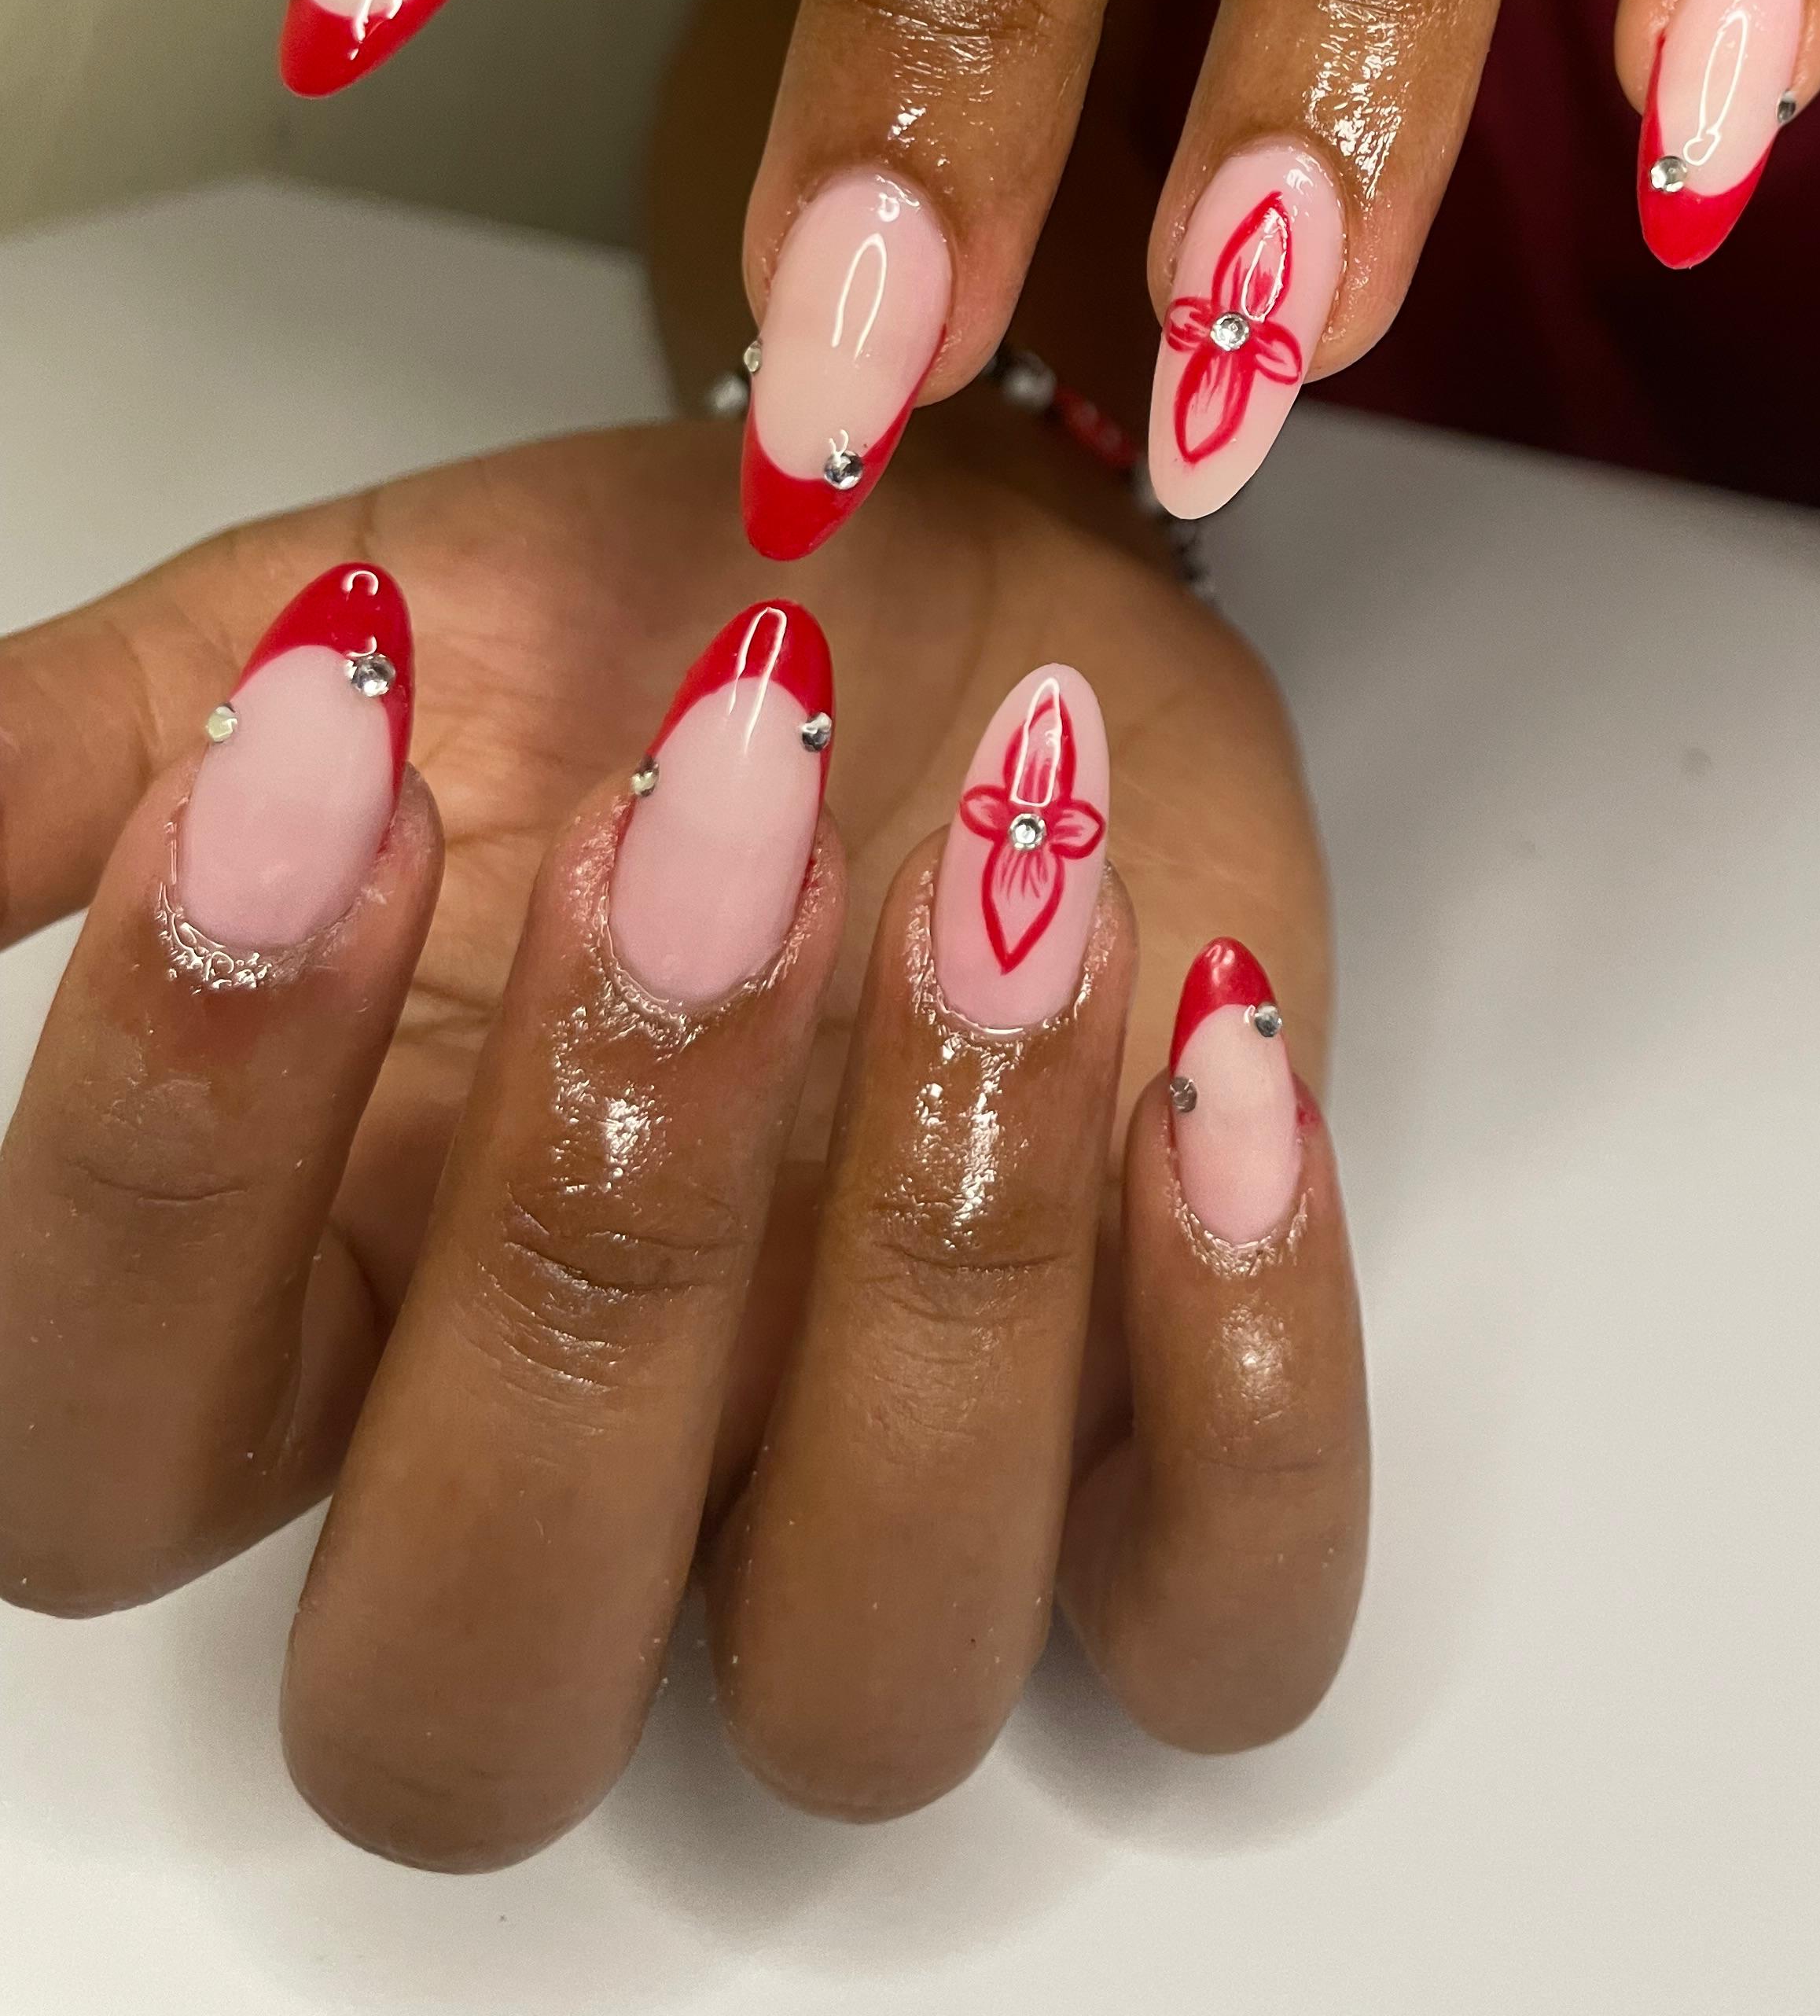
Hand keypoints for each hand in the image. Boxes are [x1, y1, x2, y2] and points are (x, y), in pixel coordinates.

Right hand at [0, 416, 1362, 1863]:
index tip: (352, 743)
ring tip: (1007, 881)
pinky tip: (1214, 1072)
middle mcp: (572, 1471)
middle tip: (708, 834)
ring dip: (943, 1270)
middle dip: (581, 1251)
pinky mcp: (1167, 1441)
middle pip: (460, 1692)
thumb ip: (77, 753)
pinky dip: (1255, 1386)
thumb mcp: (336, 623)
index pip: (92, 1467)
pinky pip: (1227, 1628)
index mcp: (307, 1307)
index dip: (179, 1139)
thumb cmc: (649, 621)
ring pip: (860, 1682)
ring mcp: (876, 1485)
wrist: (984, 574)